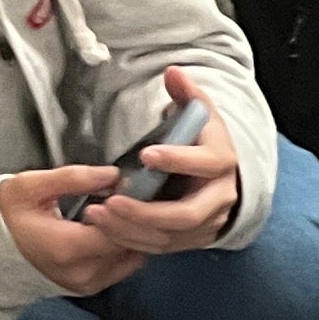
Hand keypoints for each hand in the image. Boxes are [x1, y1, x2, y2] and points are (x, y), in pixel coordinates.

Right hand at [0, 167, 152, 295]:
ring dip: (136, 234)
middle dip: (138, 221)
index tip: (129, 188)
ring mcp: (89, 284)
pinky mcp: (92, 288)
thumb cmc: (7, 214)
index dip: (129, 209)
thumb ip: (72, 178)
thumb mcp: (30, 186)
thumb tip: (113, 174)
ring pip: (132, 258)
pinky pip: (124, 267)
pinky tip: (122, 228)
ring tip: (131, 211)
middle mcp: (83, 272)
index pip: (119, 230)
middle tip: (137, 197)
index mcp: (67, 247)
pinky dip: (128, 247)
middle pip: (130, 246)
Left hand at [69, 70, 239, 252]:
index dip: (177, 160)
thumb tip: (173, 72)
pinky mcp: (193, 240)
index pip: (205, 163)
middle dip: (146, 211)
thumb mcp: (199, 112)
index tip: (146, 154)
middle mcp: (220, 198)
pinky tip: (107, 229)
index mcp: (222, 163)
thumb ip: (186, 93)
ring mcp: (208, 223)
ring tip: (96, 216)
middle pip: (186, 214)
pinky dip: (134, 241)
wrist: (221, 175)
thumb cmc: (202, 140)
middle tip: (110, 202)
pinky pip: (163, 247)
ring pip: (171, 236)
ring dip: (132, 229)